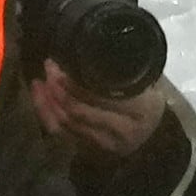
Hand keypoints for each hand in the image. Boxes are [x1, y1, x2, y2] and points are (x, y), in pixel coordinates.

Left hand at [27, 63, 169, 167]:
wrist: (156, 138)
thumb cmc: (149, 103)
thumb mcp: (148, 84)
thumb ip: (128, 70)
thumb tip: (98, 46)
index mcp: (140, 110)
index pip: (99, 96)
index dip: (74, 80)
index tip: (61, 61)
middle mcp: (122, 130)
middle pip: (78, 108)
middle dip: (57, 86)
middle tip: (50, 66)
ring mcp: (104, 143)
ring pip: (65, 120)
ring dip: (48, 98)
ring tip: (41, 79)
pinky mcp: (89, 149)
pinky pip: (59, 131)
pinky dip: (45, 112)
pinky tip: (39, 94)